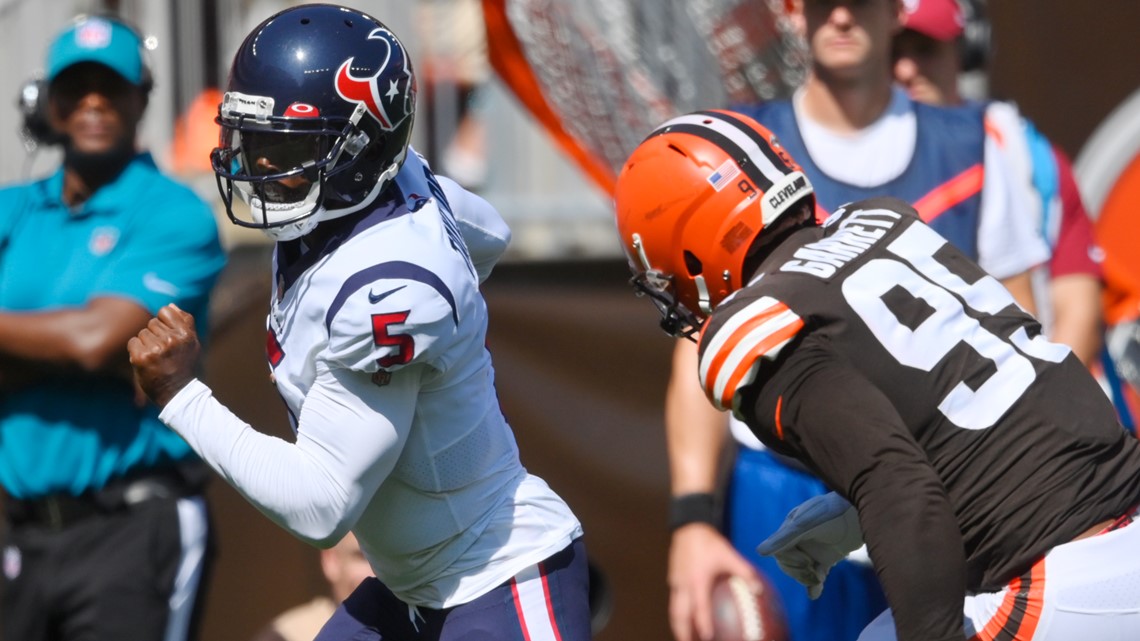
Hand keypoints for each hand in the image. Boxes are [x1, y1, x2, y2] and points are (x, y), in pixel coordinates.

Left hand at [127, 304, 200, 407]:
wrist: (177, 393)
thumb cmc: (184, 365)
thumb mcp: (192, 342)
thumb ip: (185, 322)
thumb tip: (170, 305)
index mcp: (185, 334)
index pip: (165, 311)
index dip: (164, 322)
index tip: (169, 336)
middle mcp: (171, 340)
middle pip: (152, 323)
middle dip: (155, 335)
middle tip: (163, 352)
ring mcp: (155, 349)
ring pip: (142, 333)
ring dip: (146, 344)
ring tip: (156, 358)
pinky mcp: (141, 358)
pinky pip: (133, 343)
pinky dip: (136, 351)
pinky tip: (146, 361)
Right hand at [668, 523, 762, 640]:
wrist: (689, 526)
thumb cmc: (709, 542)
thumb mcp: (729, 555)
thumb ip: (744, 571)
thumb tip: (758, 589)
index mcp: (697, 581)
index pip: (699, 608)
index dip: (703, 624)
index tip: (708, 637)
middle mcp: (683, 584)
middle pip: (679, 615)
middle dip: (682, 632)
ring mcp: (676, 582)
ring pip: (674, 610)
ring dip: (678, 625)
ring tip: (684, 637)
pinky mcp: (673, 579)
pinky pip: (675, 601)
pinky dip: (679, 613)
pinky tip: (686, 617)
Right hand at [755, 491, 861, 598]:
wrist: (862, 512)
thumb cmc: (832, 512)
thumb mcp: (807, 524)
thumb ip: (784, 538)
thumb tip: (759, 552)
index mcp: (791, 527)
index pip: (780, 552)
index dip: (790, 561)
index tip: (806, 562)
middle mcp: (800, 539)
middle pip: (788, 563)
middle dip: (799, 572)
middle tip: (814, 573)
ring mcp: (813, 548)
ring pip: (801, 570)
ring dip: (807, 578)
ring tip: (819, 579)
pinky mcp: (827, 557)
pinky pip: (816, 574)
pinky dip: (814, 585)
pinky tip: (814, 594)